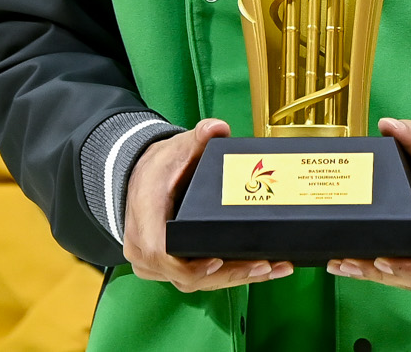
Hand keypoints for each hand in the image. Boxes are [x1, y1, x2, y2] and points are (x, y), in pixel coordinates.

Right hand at [122, 118, 292, 291]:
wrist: (139, 179)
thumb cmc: (158, 168)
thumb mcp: (176, 149)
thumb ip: (198, 137)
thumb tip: (217, 128)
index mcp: (145, 216)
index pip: (159, 252)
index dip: (188, 265)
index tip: (217, 261)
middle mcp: (143, 247)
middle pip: (185, 275)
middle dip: (228, 274)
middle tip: (265, 265)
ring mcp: (153, 263)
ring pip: (193, 282)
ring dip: (233, 278)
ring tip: (271, 268)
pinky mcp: (166, 268)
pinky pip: (195, 279)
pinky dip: (225, 277)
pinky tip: (256, 271)